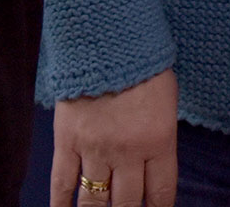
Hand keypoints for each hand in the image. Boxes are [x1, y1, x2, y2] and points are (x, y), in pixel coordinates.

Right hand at [54, 70, 181, 206]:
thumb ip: (160, 142)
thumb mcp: (167, 105)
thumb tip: (153, 176)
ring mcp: (94, 149)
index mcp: (158, 141)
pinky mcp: (66, 142)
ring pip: (94, 201)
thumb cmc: (144, 69)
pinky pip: (62, 184)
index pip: (161, 194)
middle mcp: (127, 152)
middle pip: (127, 204)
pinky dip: (62, 206)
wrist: (107, 39)